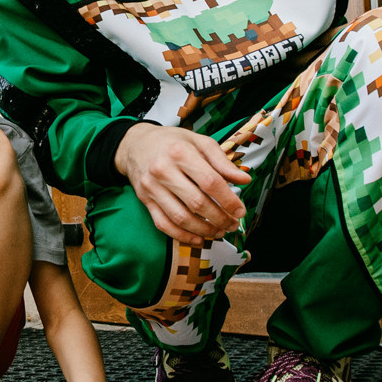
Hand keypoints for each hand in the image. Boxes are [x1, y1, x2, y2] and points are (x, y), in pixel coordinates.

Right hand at [114, 123, 249, 243]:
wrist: (136, 144)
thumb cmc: (172, 142)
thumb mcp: (200, 142)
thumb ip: (222, 161)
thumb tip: (244, 180)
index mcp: (180, 152)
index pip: (210, 182)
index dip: (228, 200)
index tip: (240, 211)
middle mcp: (163, 170)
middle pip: (197, 202)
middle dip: (220, 218)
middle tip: (233, 225)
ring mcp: (152, 187)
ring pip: (181, 217)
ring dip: (203, 230)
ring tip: (219, 232)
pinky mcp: (145, 200)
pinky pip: (164, 224)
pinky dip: (182, 235)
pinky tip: (198, 239)